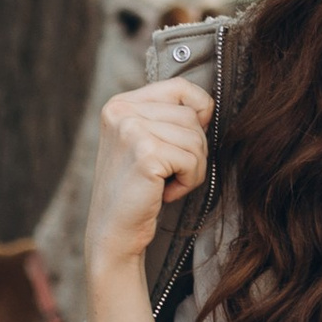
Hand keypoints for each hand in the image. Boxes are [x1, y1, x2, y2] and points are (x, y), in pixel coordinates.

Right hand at [87, 78, 212, 283]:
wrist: (114, 233)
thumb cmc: (137, 190)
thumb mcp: (145, 142)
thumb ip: (167, 118)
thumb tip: (207, 107)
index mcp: (120, 104)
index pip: (180, 87)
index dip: (198, 112)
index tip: (187, 141)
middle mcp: (121, 111)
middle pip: (191, 116)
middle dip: (192, 150)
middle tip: (167, 174)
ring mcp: (131, 130)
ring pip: (196, 139)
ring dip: (191, 169)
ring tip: (164, 184)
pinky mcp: (146, 153)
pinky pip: (193, 161)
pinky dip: (188, 182)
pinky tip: (164, 193)